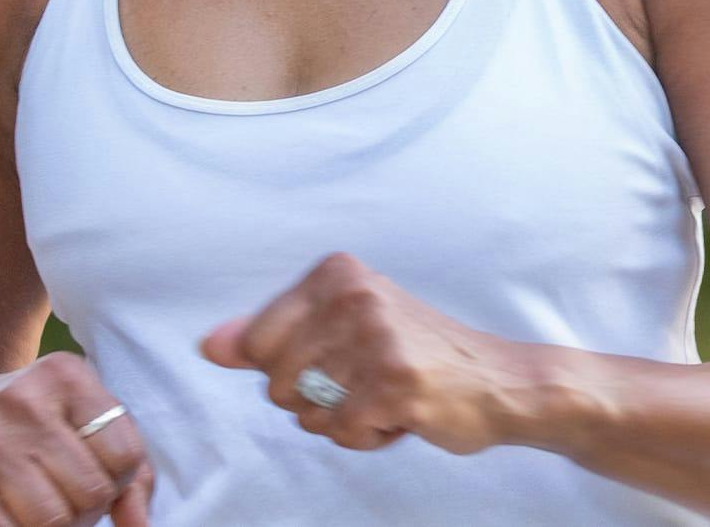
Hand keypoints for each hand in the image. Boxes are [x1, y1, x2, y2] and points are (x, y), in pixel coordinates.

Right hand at [0, 352, 156, 525]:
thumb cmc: (34, 423)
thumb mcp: (84, 421)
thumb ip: (129, 468)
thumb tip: (139, 525)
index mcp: (67, 376)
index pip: (125, 454)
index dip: (120, 483)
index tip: (102, 480)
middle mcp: (26, 401)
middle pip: (91, 492)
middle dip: (89, 511)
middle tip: (71, 502)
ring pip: (52, 520)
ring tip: (47, 511)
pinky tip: (15, 517)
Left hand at [198, 251, 541, 456]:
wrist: (499, 380)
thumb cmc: (416, 353)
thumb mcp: (342, 327)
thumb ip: (271, 335)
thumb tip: (210, 344)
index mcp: (336, 273)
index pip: (257, 341)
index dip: (290, 368)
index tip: (338, 355)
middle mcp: (355, 296)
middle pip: (277, 383)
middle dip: (315, 398)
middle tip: (367, 378)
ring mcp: (377, 338)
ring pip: (308, 412)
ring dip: (343, 419)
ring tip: (385, 394)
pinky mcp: (395, 383)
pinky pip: (342, 432)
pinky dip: (367, 436)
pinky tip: (401, 412)